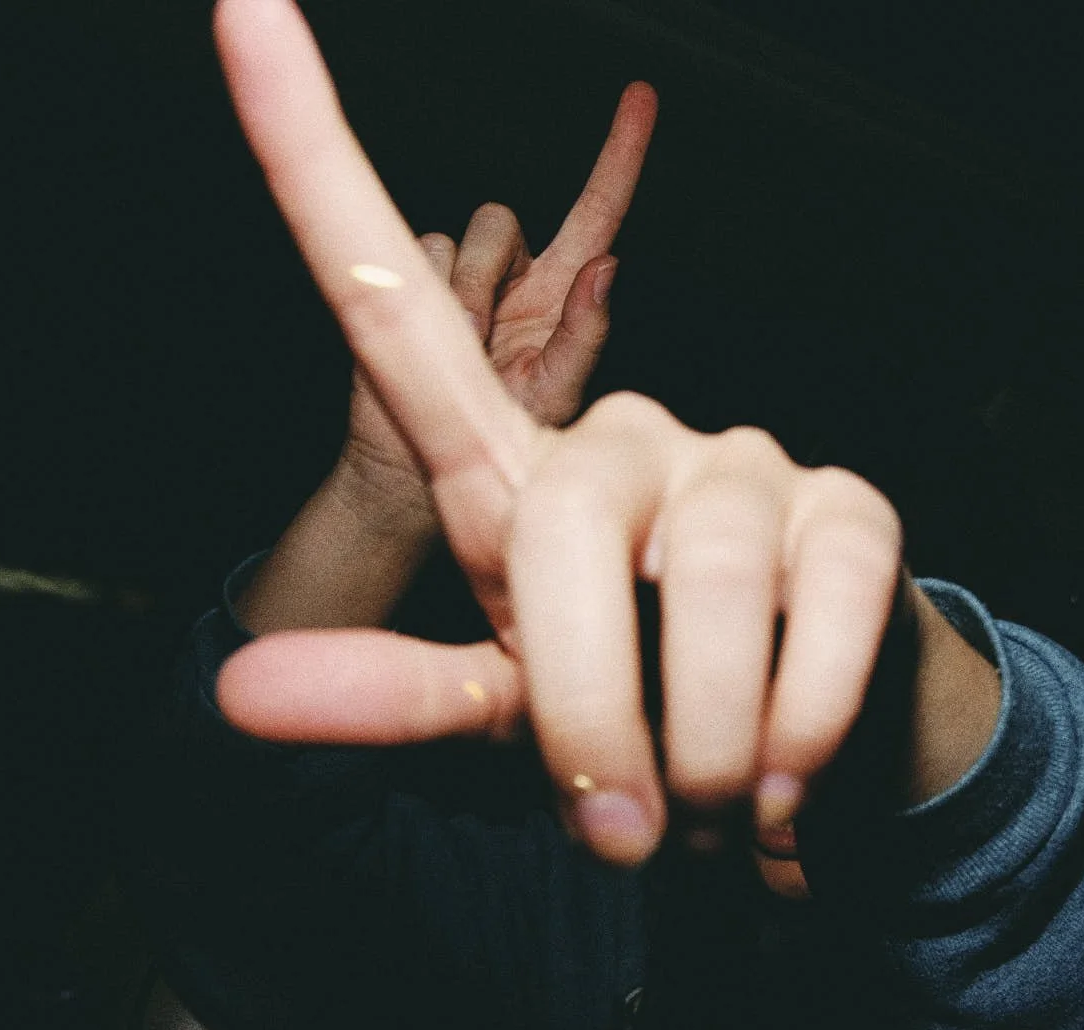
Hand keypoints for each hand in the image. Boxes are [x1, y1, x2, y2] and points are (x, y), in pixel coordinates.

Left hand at [210, 0, 937, 872]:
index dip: (306, 150)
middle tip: (625, 826)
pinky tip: (789, 779)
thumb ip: (387, 696)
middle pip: (557, 531)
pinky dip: (795, 742)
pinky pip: (818, 627)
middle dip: (585, 717)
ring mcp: (741, 460)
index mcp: (499, 471)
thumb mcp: (502, 712)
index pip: (383, 297)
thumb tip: (230, 698)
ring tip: (714, 800)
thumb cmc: (634, 721)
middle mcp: (616, 432)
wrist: (810, 775)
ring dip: (702, 752)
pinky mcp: (854, 512)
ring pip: (699, 587)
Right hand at [336, 81, 656, 528]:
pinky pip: (419, 254)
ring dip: (459, 295)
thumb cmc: (502, 449)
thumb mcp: (554, 399)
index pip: (596, 213)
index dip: (619, 156)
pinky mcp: (412, 279)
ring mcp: (462, 277)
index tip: (642, 97)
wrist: (421, 475)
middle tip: (486, 342)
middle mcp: (515, 276)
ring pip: (458, 239)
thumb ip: (583, 336)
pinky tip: (432, 335)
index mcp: (561, 295)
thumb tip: (605, 270)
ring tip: (461, 351)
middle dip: (491, 273)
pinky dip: (425, 294)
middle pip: (501, 219)